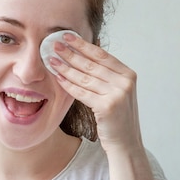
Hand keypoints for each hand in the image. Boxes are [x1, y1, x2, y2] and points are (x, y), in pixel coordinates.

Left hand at [49, 32, 142, 152]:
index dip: (83, 44)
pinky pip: (82, 92)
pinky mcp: (107, 106)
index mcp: (128, 74)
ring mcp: (117, 94)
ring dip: (65, 68)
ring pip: (84, 77)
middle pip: (91, 64)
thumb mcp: (117, 91)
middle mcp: (125, 82)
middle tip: (53, 45)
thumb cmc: (117, 117)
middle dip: (70, 53)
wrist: (125, 143)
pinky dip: (68, 84)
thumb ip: (106, 74)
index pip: (102, 55)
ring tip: (51, 60)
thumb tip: (85, 52)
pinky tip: (57, 77)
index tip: (67, 36)